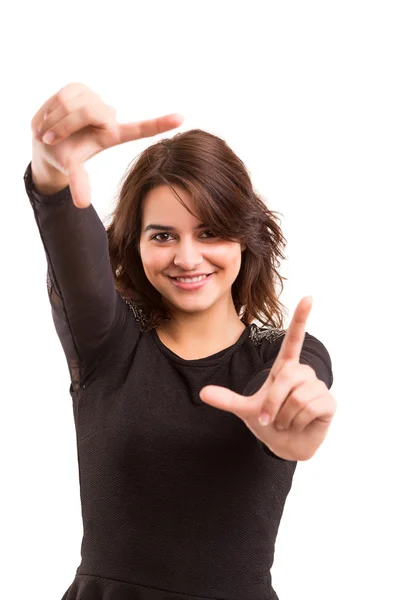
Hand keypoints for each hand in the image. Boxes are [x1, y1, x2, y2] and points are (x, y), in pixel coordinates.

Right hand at [31, 82, 183, 207]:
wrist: (44, 140)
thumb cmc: (63, 156)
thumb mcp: (71, 169)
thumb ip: (79, 183)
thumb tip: (82, 204)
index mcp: (112, 135)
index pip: (139, 129)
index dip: (159, 124)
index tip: (181, 119)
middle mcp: (107, 115)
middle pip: (89, 111)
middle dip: (64, 125)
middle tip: (49, 138)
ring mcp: (94, 99)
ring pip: (71, 103)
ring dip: (54, 119)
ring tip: (48, 131)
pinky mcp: (79, 87)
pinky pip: (62, 95)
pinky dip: (49, 109)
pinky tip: (47, 119)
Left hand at [199, 296, 336, 460]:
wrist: (286, 445)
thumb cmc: (269, 421)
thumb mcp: (245, 410)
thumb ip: (227, 400)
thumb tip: (202, 393)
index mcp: (284, 368)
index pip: (293, 340)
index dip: (300, 319)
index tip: (308, 297)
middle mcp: (303, 373)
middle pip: (287, 377)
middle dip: (273, 403)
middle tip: (270, 418)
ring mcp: (318, 387)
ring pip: (298, 397)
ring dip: (285, 417)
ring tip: (287, 422)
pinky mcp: (328, 403)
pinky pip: (310, 408)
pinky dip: (298, 423)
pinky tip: (300, 425)